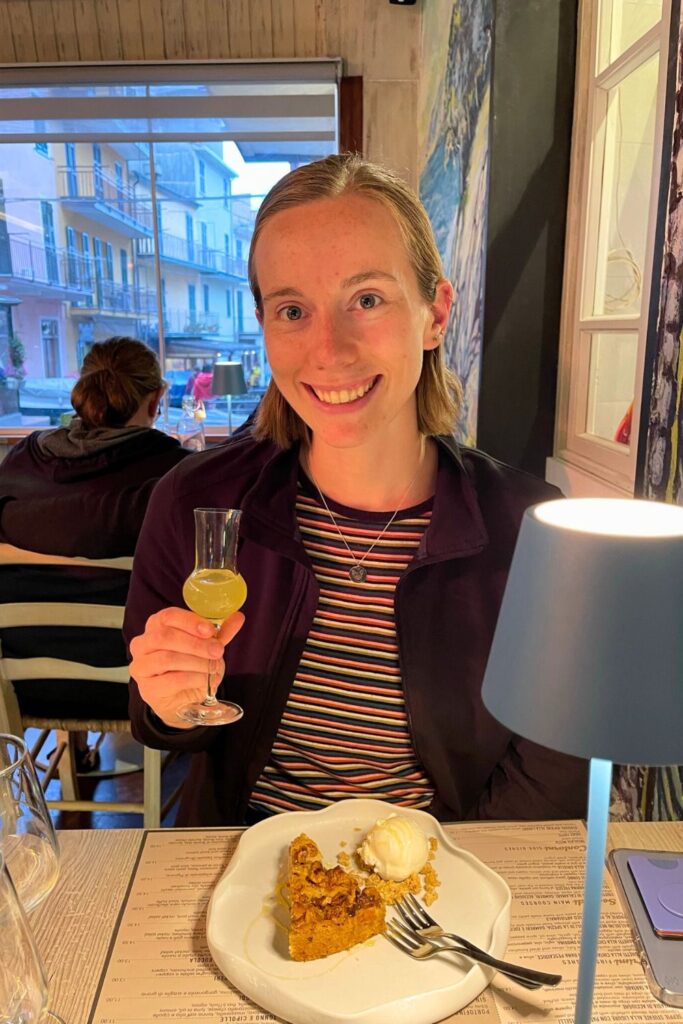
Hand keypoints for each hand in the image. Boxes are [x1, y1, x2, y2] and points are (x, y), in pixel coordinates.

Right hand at [129, 607, 244, 728]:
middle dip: (195, 644)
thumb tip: (238, 617)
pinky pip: (171, 680)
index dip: (190, 622)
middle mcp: (143, 644)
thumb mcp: (207, 646)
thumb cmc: (191, 666)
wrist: (184, 699)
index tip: (210, 631)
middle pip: (165, 637)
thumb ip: (221, 632)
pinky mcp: (148, 688)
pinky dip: (193, 679)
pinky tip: (204, 680)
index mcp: (156, 625)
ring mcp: (141, 666)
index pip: (168, 616)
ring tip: (212, 667)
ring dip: (196, 662)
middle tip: (217, 651)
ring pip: (167, 659)